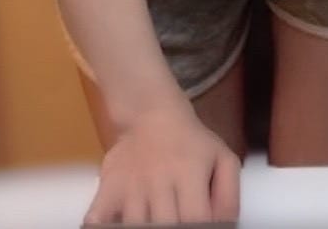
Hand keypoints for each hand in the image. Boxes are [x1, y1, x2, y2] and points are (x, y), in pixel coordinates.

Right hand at [81, 96, 240, 225]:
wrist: (150, 111)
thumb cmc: (191, 143)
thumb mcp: (222, 158)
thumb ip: (229, 197)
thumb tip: (226, 228)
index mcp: (189, 172)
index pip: (195, 218)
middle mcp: (159, 180)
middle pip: (165, 225)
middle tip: (174, 220)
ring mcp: (131, 184)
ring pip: (135, 224)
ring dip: (144, 228)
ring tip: (152, 219)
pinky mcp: (109, 186)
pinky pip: (98, 214)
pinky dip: (100, 224)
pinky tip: (107, 224)